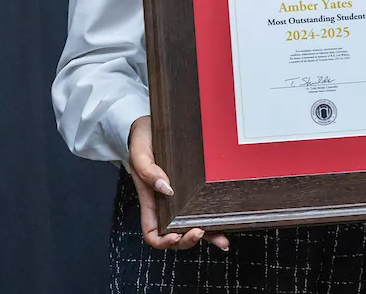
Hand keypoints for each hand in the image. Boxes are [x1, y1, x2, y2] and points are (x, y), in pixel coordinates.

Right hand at [128, 116, 229, 250]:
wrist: (152, 124)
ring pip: (193, 225)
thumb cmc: (142, 139)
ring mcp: (180, 198)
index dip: (163, 241)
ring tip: (221, 239)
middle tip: (199, 231)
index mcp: (149, 200)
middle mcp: (165, 204)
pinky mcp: (193, 188)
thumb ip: (147, 171)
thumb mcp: (139, 152)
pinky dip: (215, 220)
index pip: (152, 233)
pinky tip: (226, 223)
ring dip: (208, 236)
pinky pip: (203, 208)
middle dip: (187, 240)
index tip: (175, 236)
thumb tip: (165, 188)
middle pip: (175, 235)